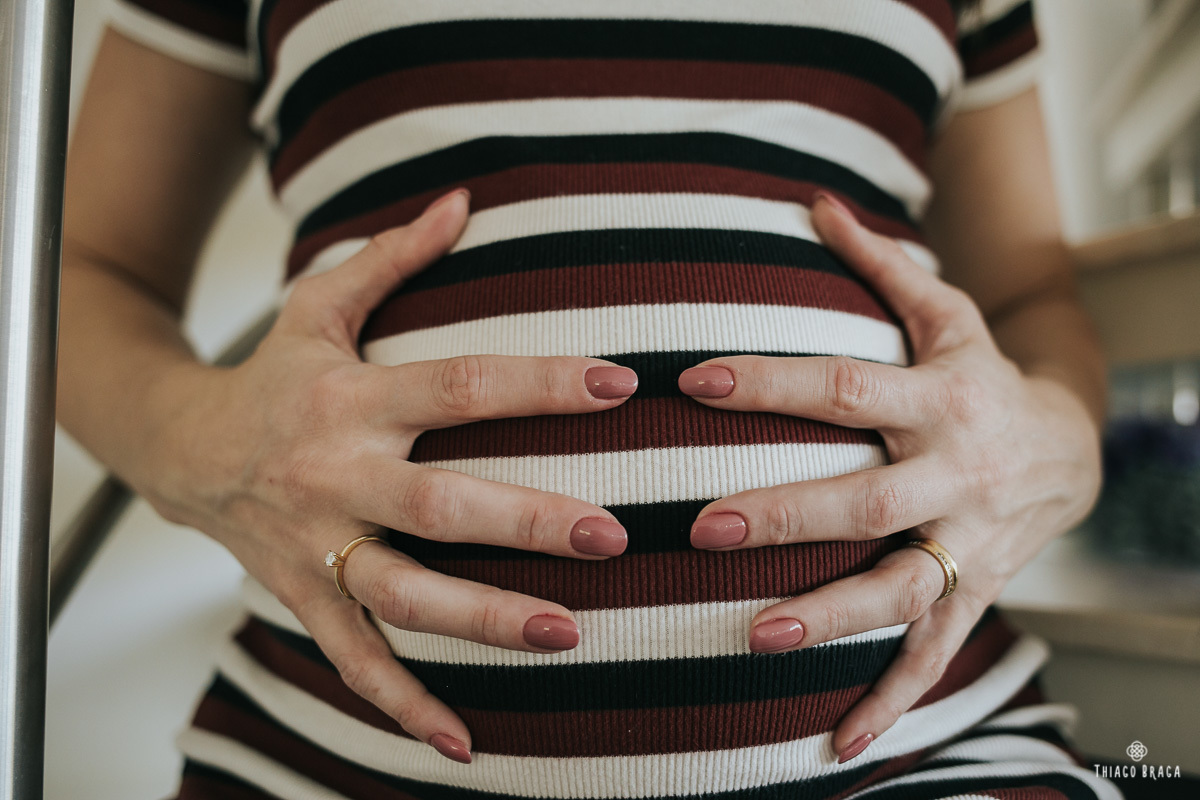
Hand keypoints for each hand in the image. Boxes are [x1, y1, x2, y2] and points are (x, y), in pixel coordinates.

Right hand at [142, 189, 638, 763]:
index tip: (619, 385)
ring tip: (568, 634)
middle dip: (524, 520)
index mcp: (350, 397)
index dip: (538, 382)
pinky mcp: (306, 596)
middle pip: (438, 504)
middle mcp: (334, 475)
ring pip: (403, 593)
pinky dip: (403, 705)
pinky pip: (354, 661)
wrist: (180, 449)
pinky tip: (461, 740)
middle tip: (610, 535)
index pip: (457, 385)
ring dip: (483, 619)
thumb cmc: (273, 374)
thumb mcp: (319, 305)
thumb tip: (464, 199)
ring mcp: (317, 546)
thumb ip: (393, 255)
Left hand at [676, 192, 1101, 762]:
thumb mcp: (948, 315)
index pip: (843, 388)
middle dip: (788, 515)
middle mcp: (953, 475)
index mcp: (938, 398)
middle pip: (868, 499)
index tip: (693, 381)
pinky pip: (932, 652)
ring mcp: (966, 543)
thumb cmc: (983, 377)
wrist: (1074, 451)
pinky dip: (891, 699)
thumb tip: (814, 201)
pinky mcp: (972, 592)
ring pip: (900, 587)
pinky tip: (841, 741)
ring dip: (832, 617)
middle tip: (704, 529)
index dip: (771, 383)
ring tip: (757, 635)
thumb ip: (881, 265)